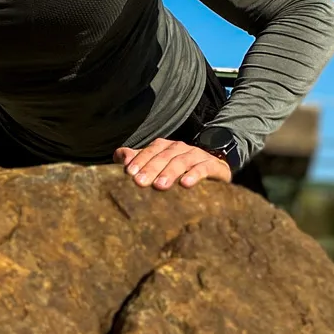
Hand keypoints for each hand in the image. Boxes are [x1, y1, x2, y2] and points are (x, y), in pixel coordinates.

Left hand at [114, 138, 232, 189]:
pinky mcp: (214, 167)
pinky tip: (185, 184)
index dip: (140, 160)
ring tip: (159, 186)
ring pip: (182, 161)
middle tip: (139, 183)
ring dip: (170, 172)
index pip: (151, 150)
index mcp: (166, 147)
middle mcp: (181, 148)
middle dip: (151, 168)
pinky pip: (204, 168)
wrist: (215, 171)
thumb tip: (118, 156)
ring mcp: (198, 156)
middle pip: (164, 156)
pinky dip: (195, 175)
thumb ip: (138, 160)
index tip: (129, 172)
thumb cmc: (180, 171)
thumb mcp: (158, 165)